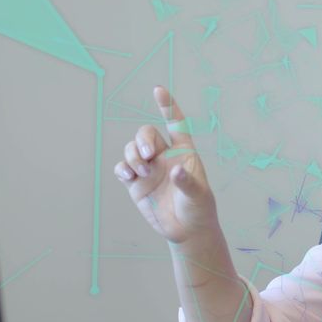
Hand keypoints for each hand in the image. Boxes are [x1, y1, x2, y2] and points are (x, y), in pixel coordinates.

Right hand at [114, 86, 219, 243]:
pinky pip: (122, 168)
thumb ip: (187, 183)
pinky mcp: (136, 184)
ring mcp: (149, 169)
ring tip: (141, 173)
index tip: (158, 90)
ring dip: (133, 157)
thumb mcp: (198, 196)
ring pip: (132, 149)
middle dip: (142, 140)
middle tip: (148, 157)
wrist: (186, 231)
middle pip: (146, 134)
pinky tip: (128, 177)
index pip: (175, 124)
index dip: (167, 106)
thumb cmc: (199, 209)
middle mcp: (164, 156)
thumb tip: (175, 171)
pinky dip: (122, 169)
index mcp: (183, 152)